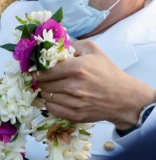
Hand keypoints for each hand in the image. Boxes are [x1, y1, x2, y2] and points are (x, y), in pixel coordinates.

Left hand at [34, 40, 155, 129]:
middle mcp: (73, 86)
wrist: (123, 97)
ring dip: (47, 92)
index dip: (37, 70)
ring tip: (55, 87)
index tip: (36, 70)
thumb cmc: (107, 71)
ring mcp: (74, 102)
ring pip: (45, 96)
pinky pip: (51, 109)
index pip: (44, 70)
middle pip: (43, 84)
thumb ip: (70, 45)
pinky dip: (51, 103)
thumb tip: (50, 46)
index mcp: (77, 68)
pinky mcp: (74, 115)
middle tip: (48, 78)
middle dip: (42, 80)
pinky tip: (59, 98)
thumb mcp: (92, 50)